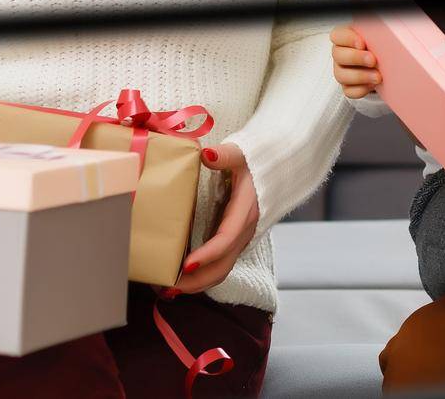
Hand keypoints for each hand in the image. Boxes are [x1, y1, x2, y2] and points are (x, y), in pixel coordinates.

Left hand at [168, 143, 259, 294]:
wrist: (276, 170)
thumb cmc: (255, 163)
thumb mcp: (241, 155)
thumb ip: (225, 155)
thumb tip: (208, 154)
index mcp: (245, 211)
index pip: (226, 238)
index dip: (208, 254)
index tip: (186, 264)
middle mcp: (244, 231)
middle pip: (223, 266)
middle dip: (196, 281)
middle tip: (168, 287)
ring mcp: (241, 239)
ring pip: (221, 270)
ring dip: (197, 284)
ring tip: (168, 289)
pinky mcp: (235, 242)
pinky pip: (220, 265)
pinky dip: (202, 276)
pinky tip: (181, 277)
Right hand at [330, 23, 380, 99]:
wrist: (380, 63)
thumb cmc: (374, 46)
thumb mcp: (372, 37)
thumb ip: (372, 35)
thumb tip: (381, 35)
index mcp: (343, 38)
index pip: (337, 35)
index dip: (348, 39)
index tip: (362, 43)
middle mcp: (340, 54)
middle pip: (339, 56)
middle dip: (356, 58)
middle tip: (373, 60)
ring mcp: (341, 70)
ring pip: (341, 75)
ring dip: (361, 76)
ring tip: (377, 76)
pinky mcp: (347, 86)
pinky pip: (349, 91)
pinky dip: (361, 89)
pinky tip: (372, 85)